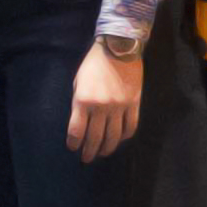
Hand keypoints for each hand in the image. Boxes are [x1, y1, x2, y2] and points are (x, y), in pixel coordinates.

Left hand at [70, 40, 147, 164]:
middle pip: (95, 137)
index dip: (74, 143)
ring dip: (107, 148)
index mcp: (83, 101)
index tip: (73, 148)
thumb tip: (81, 121)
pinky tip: (119, 140)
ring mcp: (119, 107)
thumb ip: (79, 102)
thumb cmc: (93, 63)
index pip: (76, 130)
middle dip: (89, 151)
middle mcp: (101, 107)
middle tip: (86, 159)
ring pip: (114, 136)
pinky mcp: (134, 104)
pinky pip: (131, 126)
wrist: (118, 48)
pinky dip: (124, 136)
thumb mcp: (78, 82)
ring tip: (102, 153)